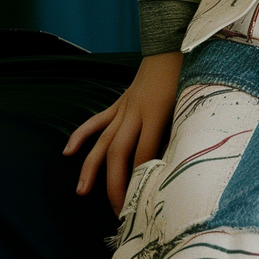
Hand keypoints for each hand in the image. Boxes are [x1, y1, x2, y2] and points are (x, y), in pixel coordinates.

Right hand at [64, 51, 181, 212]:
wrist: (174, 47)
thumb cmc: (188, 77)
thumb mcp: (190, 105)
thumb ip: (181, 132)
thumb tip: (174, 165)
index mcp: (157, 112)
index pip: (144, 152)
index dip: (141, 178)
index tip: (142, 202)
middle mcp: (135, 112)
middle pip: (118, 152)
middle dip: (115, 184)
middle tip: (118, 212)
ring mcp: (123, 107)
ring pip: (103, 141)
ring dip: (90, 167)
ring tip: (82, 191)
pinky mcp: (119, 103)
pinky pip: (97, 121)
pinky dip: (81, 135)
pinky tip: (68, 152)